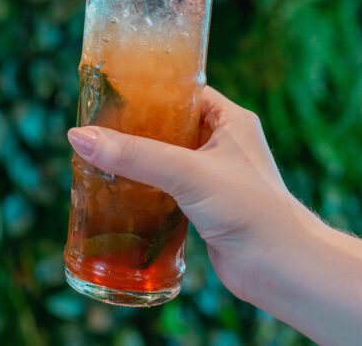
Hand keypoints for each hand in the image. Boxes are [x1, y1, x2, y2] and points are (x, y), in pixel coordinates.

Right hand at [66, 85, 318, 301]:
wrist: (282, 270)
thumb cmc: (250, 211)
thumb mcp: (187, 173)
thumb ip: (134, 155)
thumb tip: (80, 136)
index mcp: (230, 120)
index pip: (182, 91)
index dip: (148, 90)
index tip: (110, 93)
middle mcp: (224, 144)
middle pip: (168, 125)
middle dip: (134, 128)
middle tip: (95, 126)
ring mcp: (215, 177)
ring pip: (165, 159)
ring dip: (137, 161)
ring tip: (97, 156)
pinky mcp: (205, 207)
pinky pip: (167, 188)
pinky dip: (144, 188)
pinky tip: (116, 192)